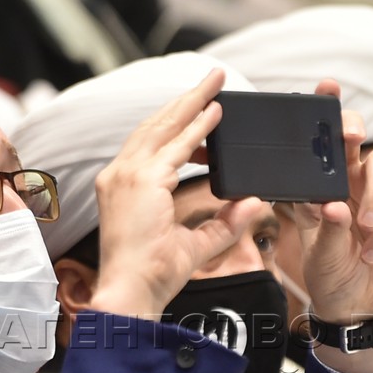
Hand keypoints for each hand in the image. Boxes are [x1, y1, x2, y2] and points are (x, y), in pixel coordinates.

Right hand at [89, 70, 267, 318]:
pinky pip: (177, 147)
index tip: (199, 108)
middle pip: (156, 124)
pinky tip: (217, 114)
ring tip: (216, 83)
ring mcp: (128, 175)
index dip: (175, 121)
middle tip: (212, 79)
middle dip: (186, 99)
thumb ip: (224, 224)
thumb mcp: (195, 245)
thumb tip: (252, 203)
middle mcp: (120, 175)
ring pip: (164, 126)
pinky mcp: (143, 181)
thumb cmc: (152, 276)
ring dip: (192, 102)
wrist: (131, 293)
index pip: (151, 143)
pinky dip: (198, 127)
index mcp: (123, 187)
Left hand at [285, 79, 372, 372]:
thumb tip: (334, 206)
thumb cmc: (328, 274)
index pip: (323, 143)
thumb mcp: (316, 254)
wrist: (356, 306)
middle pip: (358, 142)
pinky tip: (371, 254)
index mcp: (322, 186)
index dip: (327, 110)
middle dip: (353, 134)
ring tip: (363, 232)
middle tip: (349, 139)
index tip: (327, 86)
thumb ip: (324, 228)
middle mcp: (349, 184)